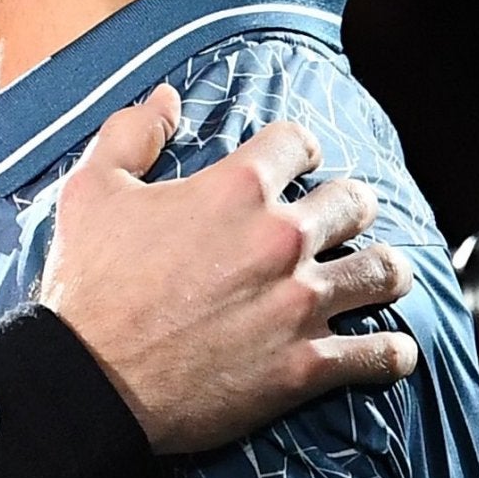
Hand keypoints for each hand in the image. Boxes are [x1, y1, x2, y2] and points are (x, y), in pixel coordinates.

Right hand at [40, 84, 417, 454]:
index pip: (297, 143)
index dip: (296, 149)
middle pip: (355, 201)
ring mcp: (301, 305)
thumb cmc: (87, 283)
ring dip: (382, 271)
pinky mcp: (308, 365)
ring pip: (385, 273)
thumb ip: (132, 134)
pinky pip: (384, 354)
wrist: (90, 379)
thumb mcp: (90, 190)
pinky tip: (385, 348)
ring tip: (372, 276)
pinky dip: (391, 352)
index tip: (293, 163)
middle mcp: (281, 241)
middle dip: (347, 205)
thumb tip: (168, 98)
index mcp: (235, 191)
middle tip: (336, 220)